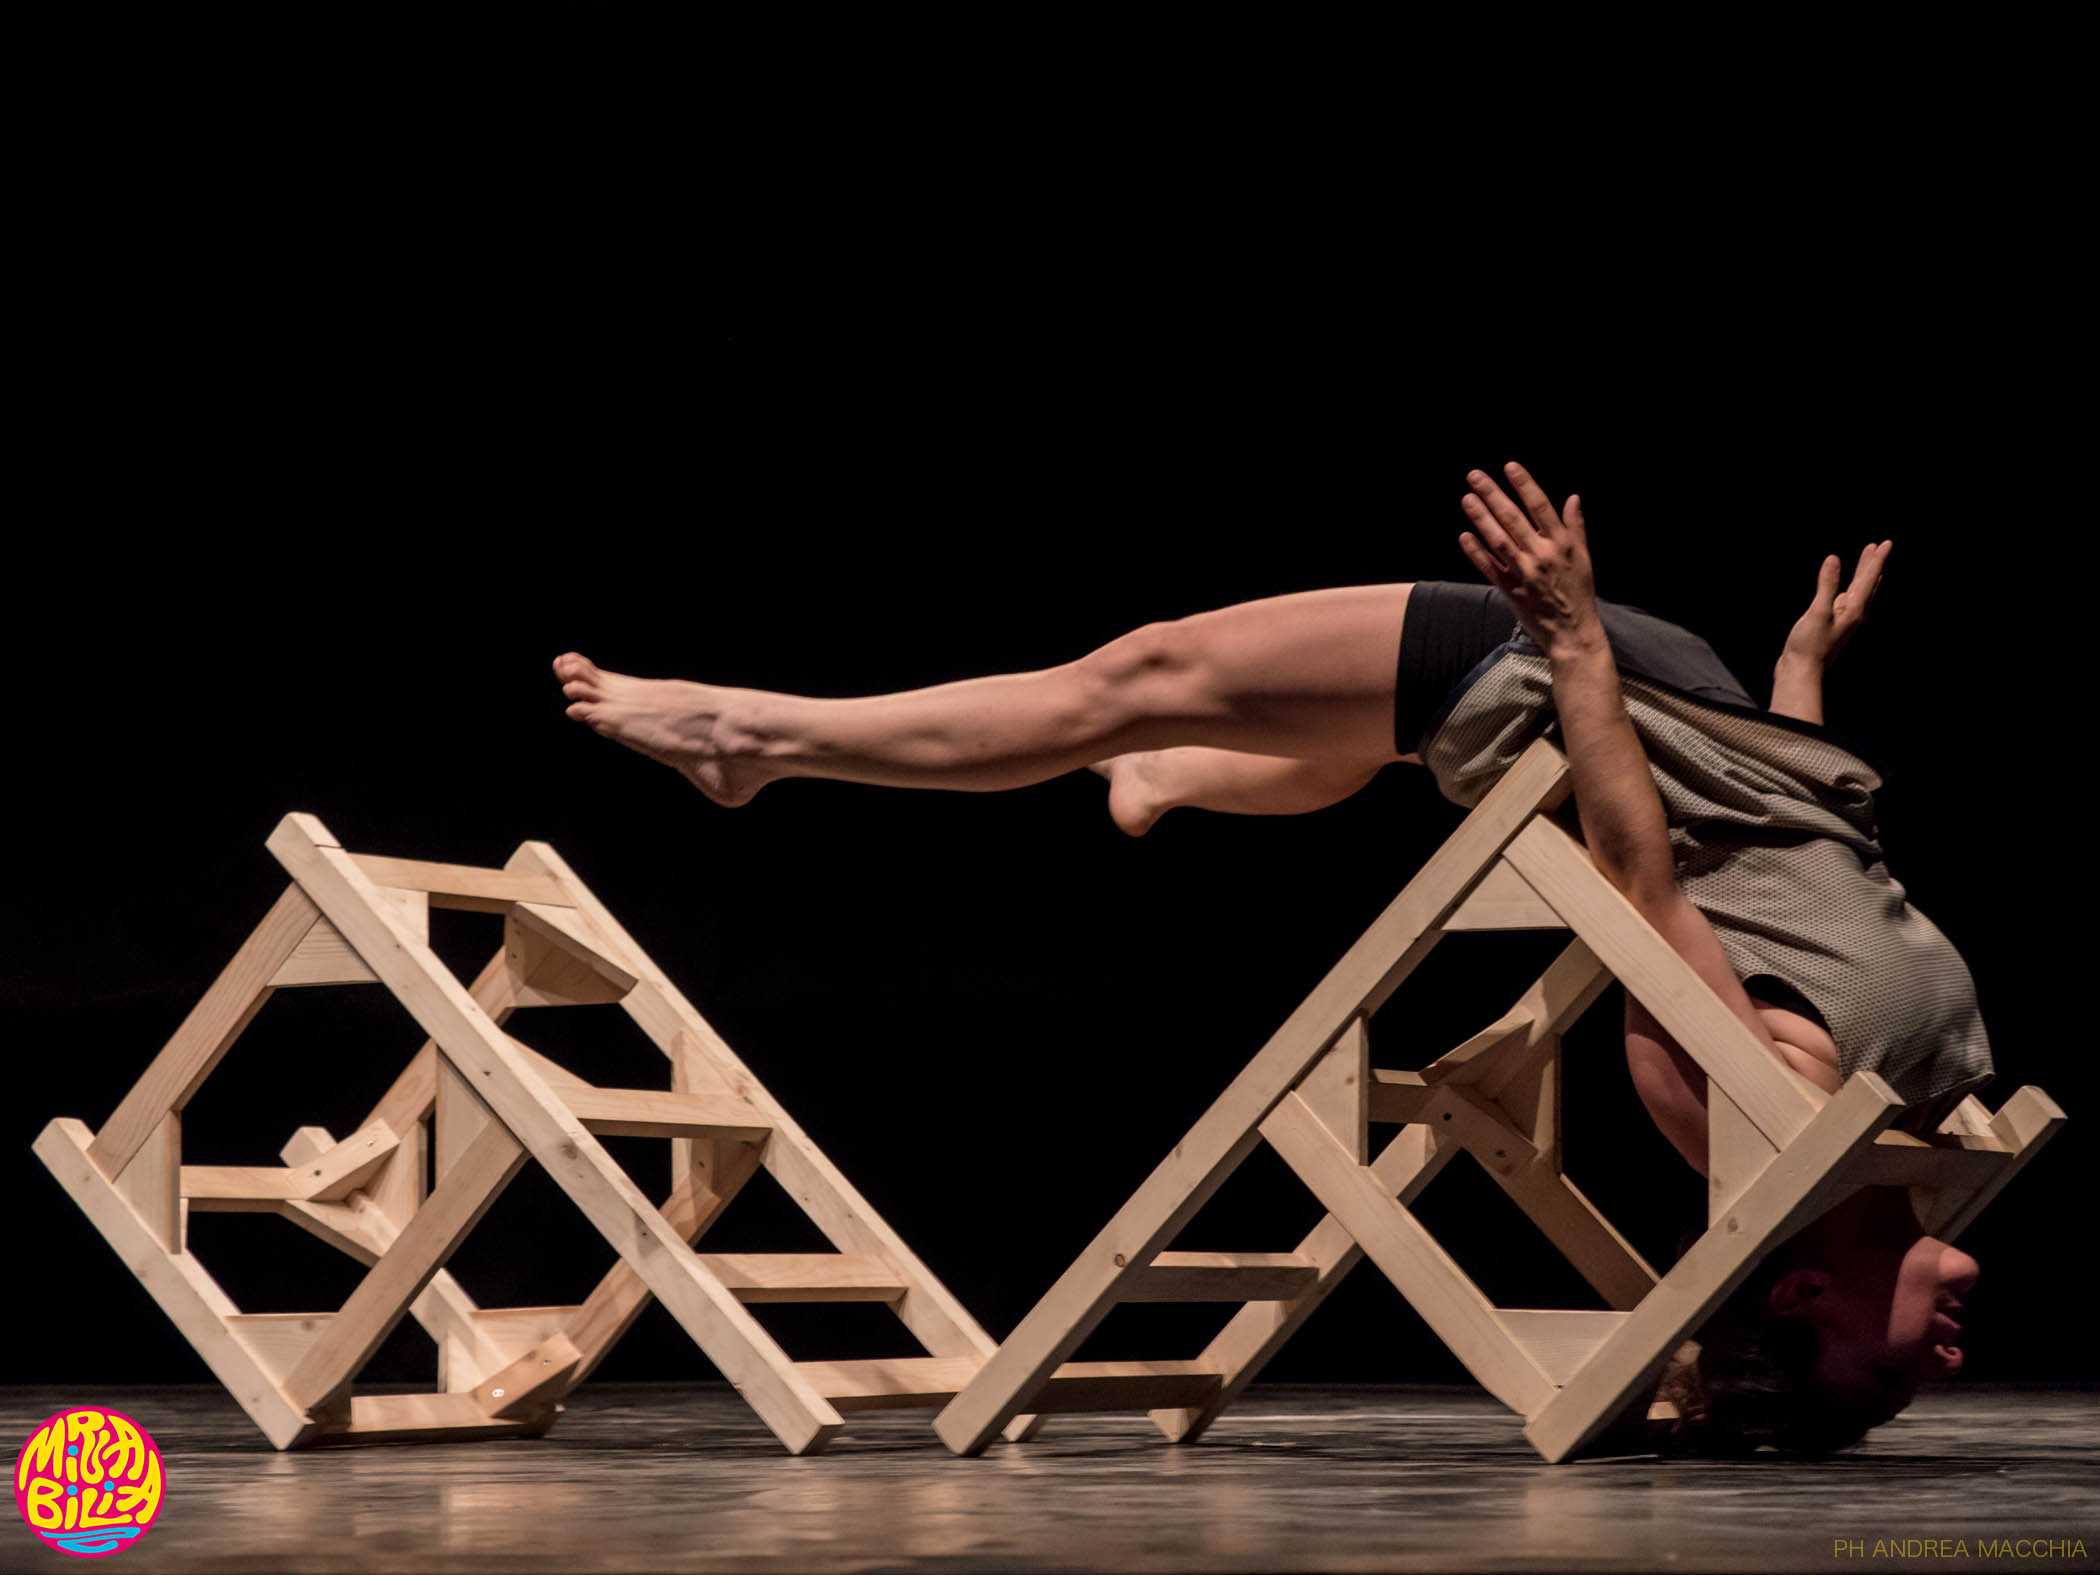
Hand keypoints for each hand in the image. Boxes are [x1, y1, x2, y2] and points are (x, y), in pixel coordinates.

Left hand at [1458, 462, 1600, 657]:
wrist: (1571, 631)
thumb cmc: (1579, 592)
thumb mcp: (1584, 557)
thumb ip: (1575, 526)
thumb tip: (1573, 498)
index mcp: (1561, 543)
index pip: (1539, 506)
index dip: (1524, 484)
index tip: (1509, 467)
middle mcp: (1541, 555)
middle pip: (1513, 518)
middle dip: (1492, 494)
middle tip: (1475, 476)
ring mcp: (1523, 572)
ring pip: (1498, 539)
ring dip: (1480, 518)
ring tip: (1467, 498)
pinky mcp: (1509, 589)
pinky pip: (1489, 567)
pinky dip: (1476, 552)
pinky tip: (1464, 535)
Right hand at [1781, 541, 1890, 668]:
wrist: (1801, 672)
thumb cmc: (1809, 645)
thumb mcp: (1817, 611)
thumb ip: (1826, 585)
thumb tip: (1834, 559)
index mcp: (1854, 610)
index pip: (1868, 579)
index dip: (1876, 560)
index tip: (1886, 544)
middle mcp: (1853, 615)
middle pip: (1867, 584)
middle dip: (1872, 565)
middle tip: (1878, 547)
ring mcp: (1843, 621)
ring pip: (1859, 593)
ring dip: (1863, 576)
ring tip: (1868, 565)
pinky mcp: (1832, 625)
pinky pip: (1847, 601)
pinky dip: (1850, 589)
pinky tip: (1844, 591)